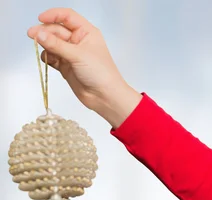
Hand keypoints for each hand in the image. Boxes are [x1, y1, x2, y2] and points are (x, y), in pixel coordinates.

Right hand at [27, 8, 141, 127]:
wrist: (105, 96)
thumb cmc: (101, 73)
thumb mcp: (78, 55)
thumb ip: (56, 44)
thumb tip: (38, 33)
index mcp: (87, 32)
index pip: (68, 17)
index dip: (53, 15)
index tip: (40, 18)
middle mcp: (78, 41)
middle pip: (56, 30)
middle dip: (45, 32)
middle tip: (32, 35)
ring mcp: (71, 53)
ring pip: (51, 43)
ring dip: (45, 45)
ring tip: (45, 51)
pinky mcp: (65, 65)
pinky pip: (51, 57)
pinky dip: (47, 57)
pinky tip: (49, 60)